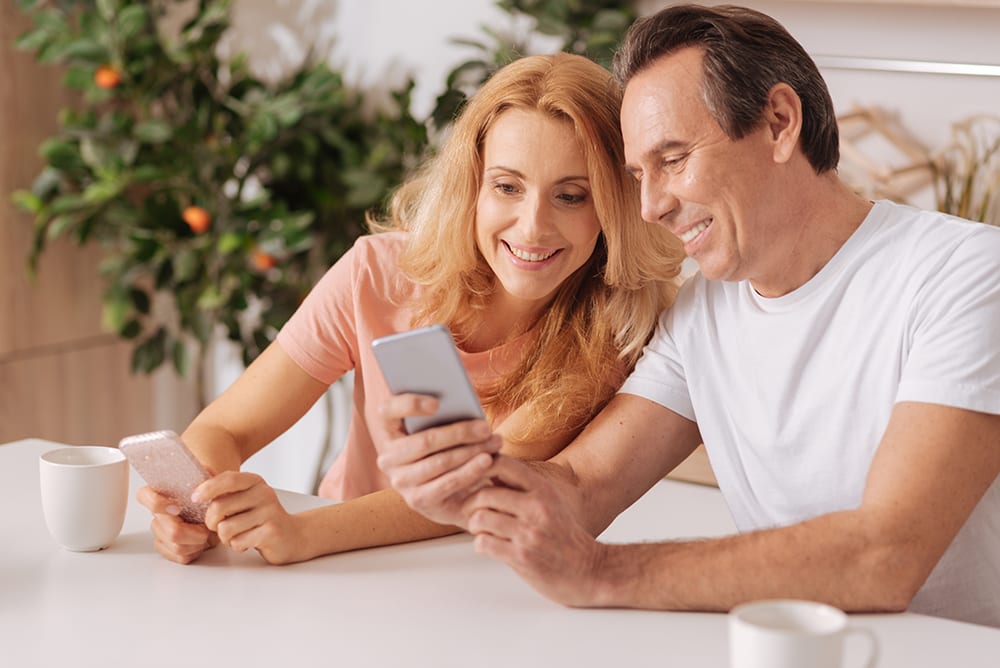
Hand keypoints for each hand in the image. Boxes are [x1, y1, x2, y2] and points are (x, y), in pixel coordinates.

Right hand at [136, 486, 218, 564]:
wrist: (215, 512)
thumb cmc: (209, 496)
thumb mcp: (210, 480)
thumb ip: (206, 477)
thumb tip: (205, 481)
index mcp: (160, 493)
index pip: (144, 496)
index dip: (158, 503)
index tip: (178, 507)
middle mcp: (156, 515)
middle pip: (170, 530)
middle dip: (194, 532)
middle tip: (207, 528)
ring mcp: (159, 532)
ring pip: (177, 546)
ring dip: (198, 542)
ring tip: (206, 534)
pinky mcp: (165, 548)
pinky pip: (181, 556)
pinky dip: (196, 551)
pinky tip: (199, 542)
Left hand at [193, 471, 307, 564]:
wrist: (293, 535)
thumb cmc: (262, 517)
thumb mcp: (246, 497)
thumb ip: (226, 489)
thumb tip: (201, 476)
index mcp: (256, 482)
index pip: (228, 479)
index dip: (207, 488)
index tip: (194, 498)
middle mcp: (264, 494)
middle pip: (220, 506)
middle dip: (211, 522)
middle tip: (217, 526)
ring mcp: (269, 512)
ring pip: (226, 528)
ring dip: (225, 537)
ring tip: (237, 535)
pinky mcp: (271, 532)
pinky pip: (238, 542)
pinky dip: (237, 546)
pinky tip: (248, 541)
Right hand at [377, 393, 501, 527]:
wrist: (449, 492)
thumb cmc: (446, 448)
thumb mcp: (439, 429)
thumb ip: (443, 414)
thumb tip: (464, 404)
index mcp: (388, 431)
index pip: (387, 411)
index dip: (410, 405)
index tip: (437, 403)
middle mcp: (388, 457)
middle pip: (424, 441)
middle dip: (459, 433)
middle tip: (485, 427)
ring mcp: (400, 481)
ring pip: (439, 462)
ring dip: (471, 451)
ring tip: (494, 442)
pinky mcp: (417, 500)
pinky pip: (447, 483)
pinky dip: (470, 471)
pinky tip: (488, 461)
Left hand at [464, 455, 607, 606]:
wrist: (589, 570)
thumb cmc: (564, 536)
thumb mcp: (549, 502)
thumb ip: (521, 488)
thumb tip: (487, 468)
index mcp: (542, 490)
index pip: (502, 464)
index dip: (480, 468)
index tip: (473, 480)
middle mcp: (536, 508)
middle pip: (484, 494)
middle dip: (471, 504)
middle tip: (472, 512)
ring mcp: (529, 533)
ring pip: (480, 519)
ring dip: (475, 526)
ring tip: (482, 530)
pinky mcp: (521, 557)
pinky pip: (483, 543)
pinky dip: (480, 544)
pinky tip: (490, 546)